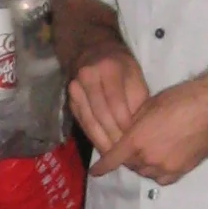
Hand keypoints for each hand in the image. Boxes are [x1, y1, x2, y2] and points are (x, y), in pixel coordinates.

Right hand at [67, 38, 149, 158]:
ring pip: (89, 121)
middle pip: (100, 115)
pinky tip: (104, 149)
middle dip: (114, 137)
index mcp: (108, 69)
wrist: (94, 51)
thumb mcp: (135, 75)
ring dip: (102, 142)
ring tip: (115, 157)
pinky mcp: (70, 100)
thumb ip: (137, 100)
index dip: (124, 124)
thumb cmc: (122, 66)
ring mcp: (75, 89)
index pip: (115, 102)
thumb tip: (137, 130)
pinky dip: (93, 137)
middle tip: (126, 155)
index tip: (134, 140)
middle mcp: (87, 77)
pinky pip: (82, 123)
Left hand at [90, 71, 207, 183]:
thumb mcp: (148, 107)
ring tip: (149, 153)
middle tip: (132, 149)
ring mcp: (166, 167)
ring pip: (146, 173)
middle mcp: (149, 157)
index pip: (113, 159)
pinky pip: (163, 178)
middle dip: (128, 158)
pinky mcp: (181, 171)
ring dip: (143, 165)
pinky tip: (161, 162)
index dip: (102, 167)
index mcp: (137, 140)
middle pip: (130, 165)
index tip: (95, 172)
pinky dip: (158, 172)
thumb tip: (126, 135)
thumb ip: (133, 126)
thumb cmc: (179, 100)